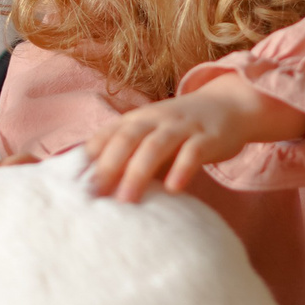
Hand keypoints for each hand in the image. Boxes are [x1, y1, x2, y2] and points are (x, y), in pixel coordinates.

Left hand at [83, 77, 304, 202]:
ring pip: (156, 145)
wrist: (230, 105)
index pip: (109, 134)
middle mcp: (157, 119)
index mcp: (138, 119)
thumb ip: (129, 155)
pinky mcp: (209, 137)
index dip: (90, 156)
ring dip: (139, 172)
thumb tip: (96, 185)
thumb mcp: (152, 134)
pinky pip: (194, 152)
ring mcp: (183, 126)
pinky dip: (183, 168)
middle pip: (128, 138)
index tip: (74, 181)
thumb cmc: (182, 128)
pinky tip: (174, 188)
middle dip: (109, 165)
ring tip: (126, 200)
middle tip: (94, 193)